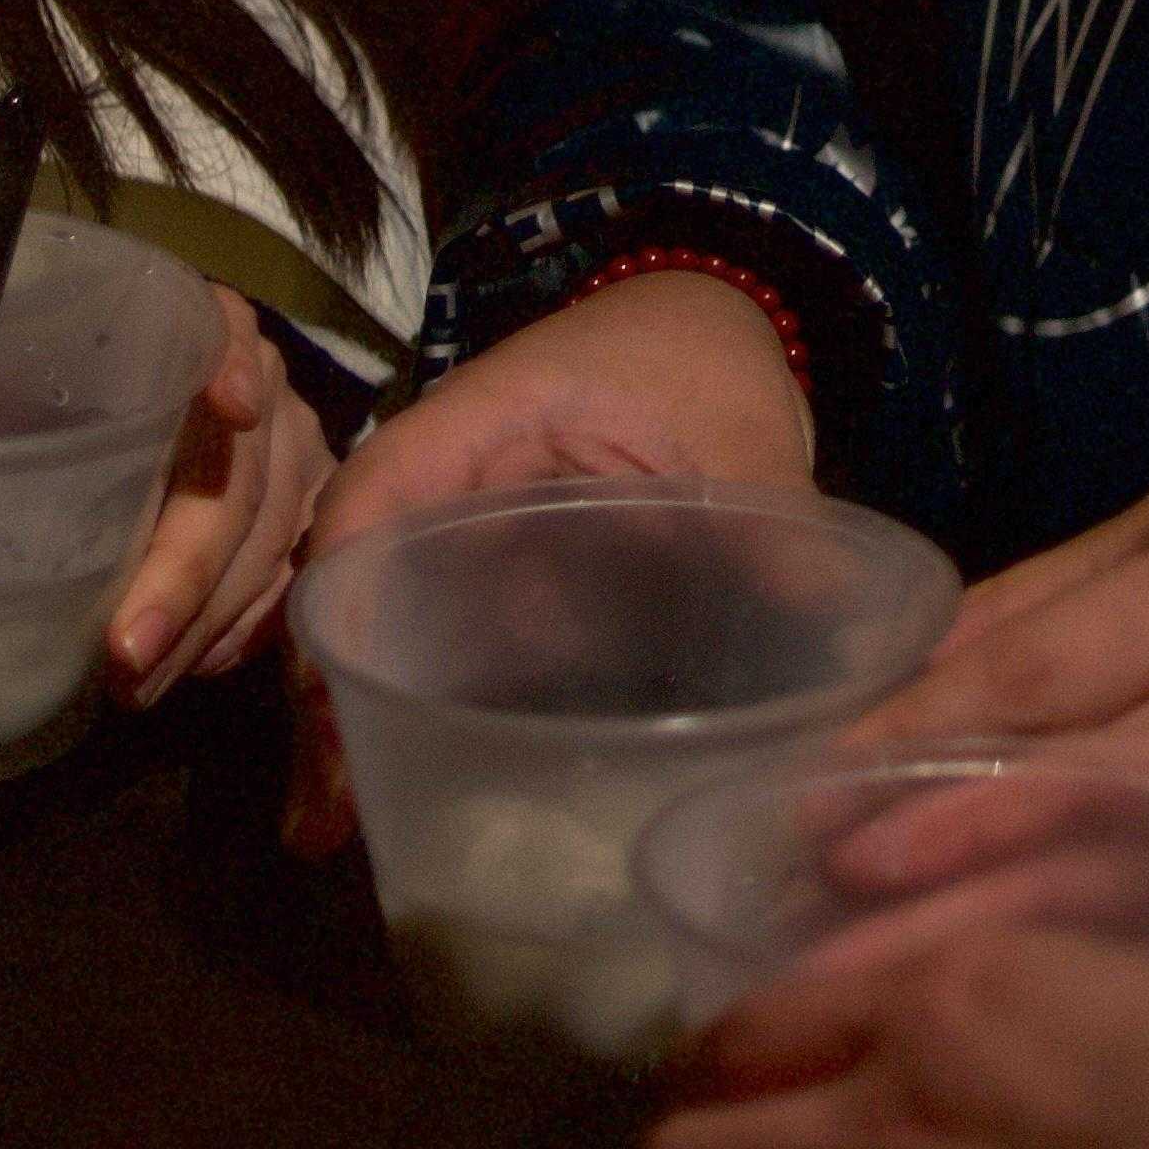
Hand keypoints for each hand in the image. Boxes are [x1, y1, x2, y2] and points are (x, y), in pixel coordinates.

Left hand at [99, 304, 329, 704]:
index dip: (231, 363)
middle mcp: (253, 381)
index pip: (222, 328)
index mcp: (177, 329)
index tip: (230, 409)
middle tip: (127, 651)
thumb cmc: (39, 402)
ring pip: (272, 540)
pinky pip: (291, 580)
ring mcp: (293, 452)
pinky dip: (241, 630)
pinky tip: (187, 668)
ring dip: (205, 622)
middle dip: (186, 570)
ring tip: (134, 686)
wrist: (110, 431)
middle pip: (242, 471)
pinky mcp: (307, 516)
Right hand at [281, 269, 812, 846]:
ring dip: (366, 712)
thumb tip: (823, 613)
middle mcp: (453, 475)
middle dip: (331, 693)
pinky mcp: (507, 570)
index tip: (333, 694)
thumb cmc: (701, 354)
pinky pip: (455, 635)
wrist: (713, 317)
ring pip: (393, 618)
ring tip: (346, 831)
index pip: (375, 494)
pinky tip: (432, 789)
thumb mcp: (739, 424)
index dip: (343, 592)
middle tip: (324, 820)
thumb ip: (772, 511)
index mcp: (484, 419)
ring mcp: (474, 527)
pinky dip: (436, 703)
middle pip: (358, 578)